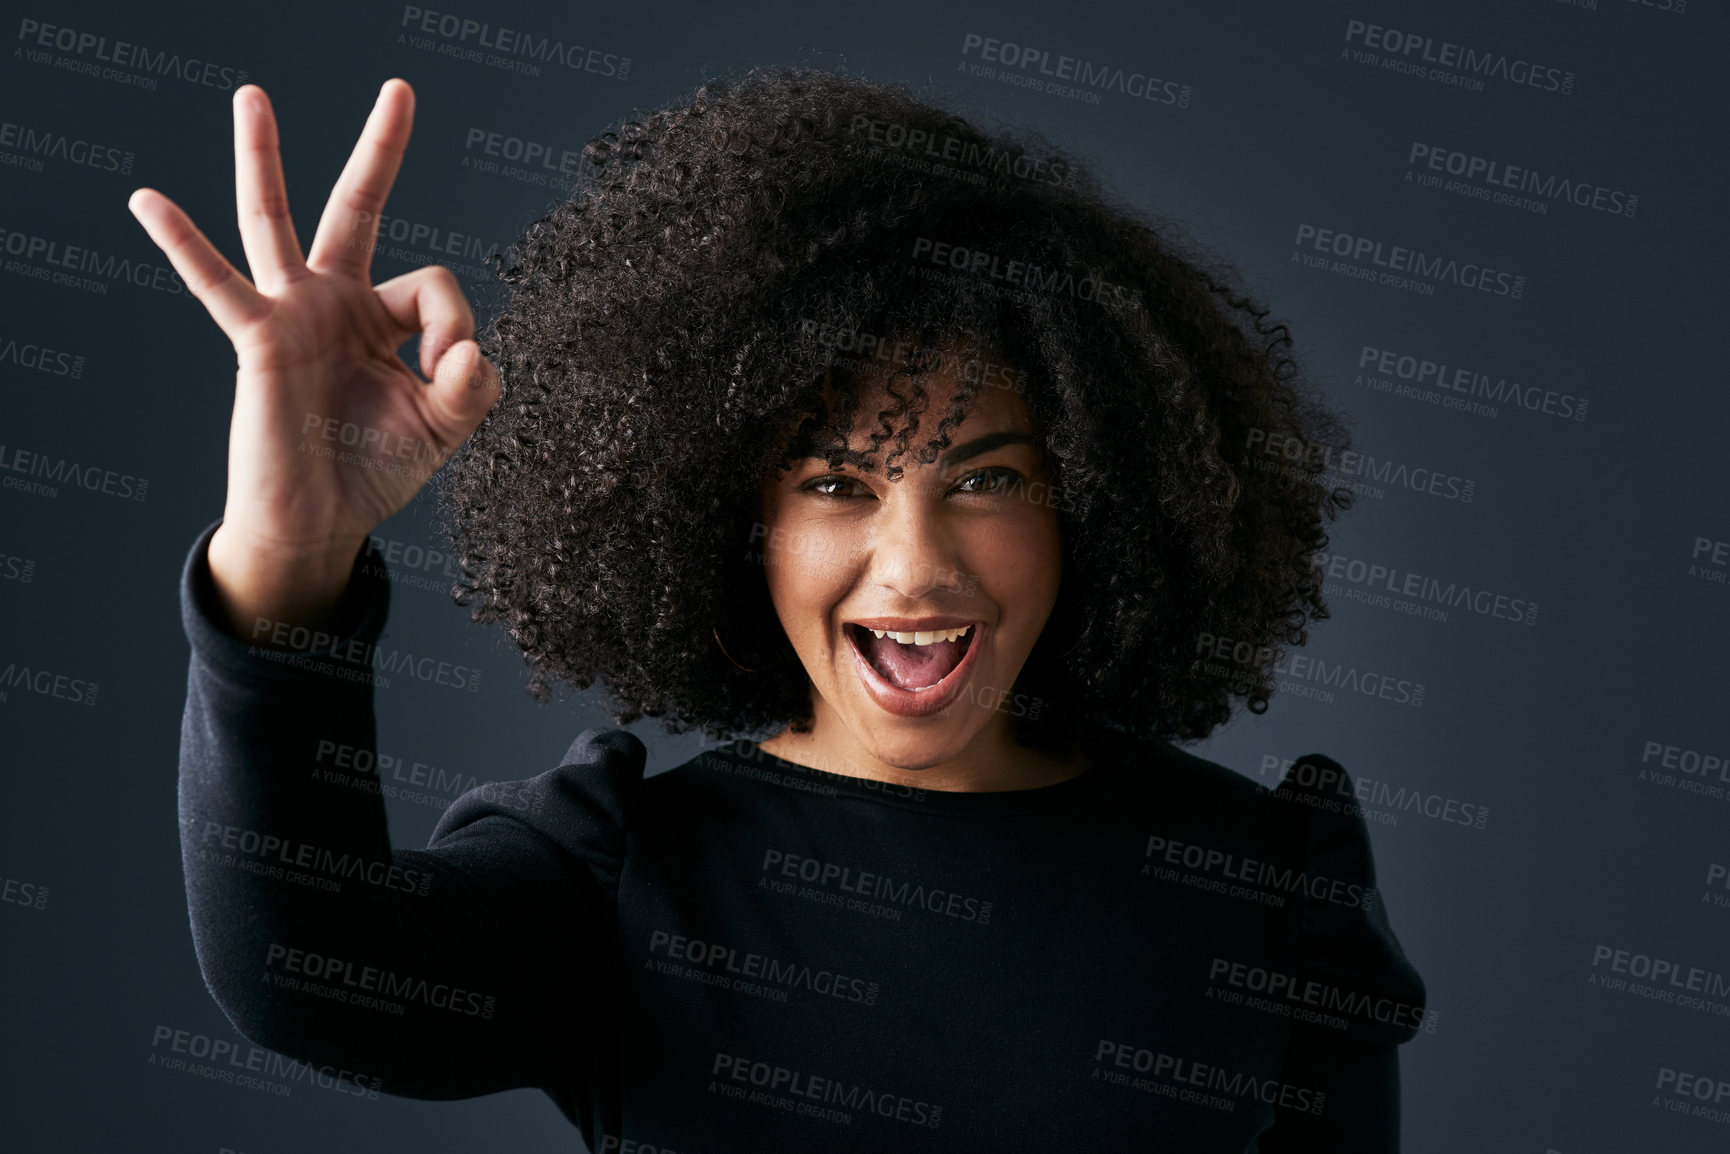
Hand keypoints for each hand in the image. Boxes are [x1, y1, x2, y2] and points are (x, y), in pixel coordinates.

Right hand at [129, 79, 499, 633]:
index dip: (453, 325)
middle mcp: (336, 302)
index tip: (450, 371)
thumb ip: (473, 385)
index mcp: (384, 318)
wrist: (321, 521)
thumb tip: (470, 347)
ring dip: (264, 158)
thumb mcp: (445, 426)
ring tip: (252, 95)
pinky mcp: (258, 340)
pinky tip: (148, 201)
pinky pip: (216, 285)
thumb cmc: (376, 469)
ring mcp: (293, 314)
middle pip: (358, 207)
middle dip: (380, 149)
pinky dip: (182, 244)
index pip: (434, 285)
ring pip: (276, 221)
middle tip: (400, 88)